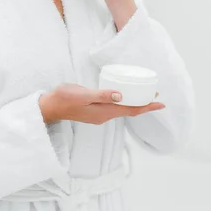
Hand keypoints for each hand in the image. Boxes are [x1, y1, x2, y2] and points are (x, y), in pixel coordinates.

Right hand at [39, 83, 163, 125]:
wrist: (50, 106)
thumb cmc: (64, 98)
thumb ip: (101, 95)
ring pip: (123, 110)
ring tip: (145, 95)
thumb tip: (120, 95)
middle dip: (144, 104)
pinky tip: (125, 96)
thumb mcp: (83, 94)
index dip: (147, 107)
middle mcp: (104, 116)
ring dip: (135, 103)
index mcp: (104, 112)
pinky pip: (115, 108)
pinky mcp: (95, 111)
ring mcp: (99, 115)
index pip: (131, 110)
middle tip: (156, 95)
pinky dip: (125, 102)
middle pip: (130, 111)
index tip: (161, 103)